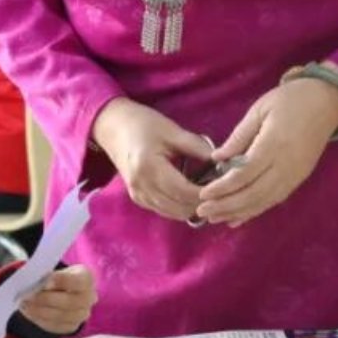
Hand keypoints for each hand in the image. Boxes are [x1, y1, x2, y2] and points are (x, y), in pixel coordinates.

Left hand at [19, 265, 96, 335]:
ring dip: (40, 311)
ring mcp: (82, 315)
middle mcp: (89, 298)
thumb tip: (34, 283)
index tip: (45, 283)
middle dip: (46, 299)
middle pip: (69, 302)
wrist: (63, 292)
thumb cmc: (58, 278)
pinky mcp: (72, 326)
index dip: (61, 281)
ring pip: (60, 316)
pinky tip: (29, 313)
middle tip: (27, 297)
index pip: (77, 281)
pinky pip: (55, 326)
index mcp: (86, 278)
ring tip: (24, 305)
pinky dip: (40, 319)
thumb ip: (48, 275)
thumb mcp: (56, 271)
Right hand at [90, 98, 214, 221]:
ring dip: (192, 207)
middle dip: (203, 203)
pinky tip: (191, 194)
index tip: (225, 185)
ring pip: (174, 214)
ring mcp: (138, 196)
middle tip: (220, 190)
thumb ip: (197, 147)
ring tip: (208, 192)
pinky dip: (180, 207)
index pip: (185, 192)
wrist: (112, 128)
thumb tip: (223, 162)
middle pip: (181, 208)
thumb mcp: (172, 130)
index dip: (207, 193)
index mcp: (150, 168)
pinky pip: (164, 211)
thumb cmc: (143, 124)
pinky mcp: (138, 199)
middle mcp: (142, 187)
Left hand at [194, 77, 337, 227]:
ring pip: (264, 201)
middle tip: (202, 211)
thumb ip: (239, 136)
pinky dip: (255, 211)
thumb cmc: (289, 101)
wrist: (326, 102)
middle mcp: (286, 165)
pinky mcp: (299, 179)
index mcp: (273, 144)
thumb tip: (217, 158)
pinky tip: (238, 218)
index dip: (223, 187)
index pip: (245, 173)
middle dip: (226, 205)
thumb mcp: (259, 110)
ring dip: (238, 212)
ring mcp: (294, 175)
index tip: (203, 194)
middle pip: (253, 193)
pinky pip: (275, 200)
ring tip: (215, 219)